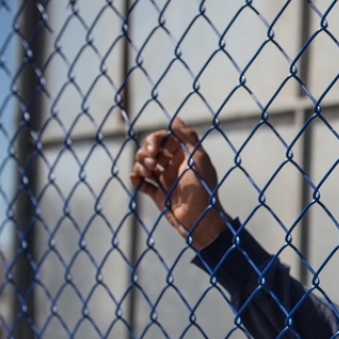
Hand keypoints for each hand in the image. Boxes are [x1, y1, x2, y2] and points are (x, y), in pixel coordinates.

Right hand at [129, 117, 226, 248]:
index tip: (153, 149)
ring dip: (140, 165)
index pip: (163, 138)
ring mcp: (165, 179)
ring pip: (144, 164)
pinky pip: (142, 183)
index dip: (154, 140)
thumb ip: (187, 137)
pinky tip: (136, 179)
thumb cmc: (202, 188)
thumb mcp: (198, 159)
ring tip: (147, 172)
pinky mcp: (158, 194)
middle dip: (145, 152)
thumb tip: (175, 119)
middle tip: (150, 163)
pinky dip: (136, 179)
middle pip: (151, 150)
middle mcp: (174, 165)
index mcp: (184, 155)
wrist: (199, 219)